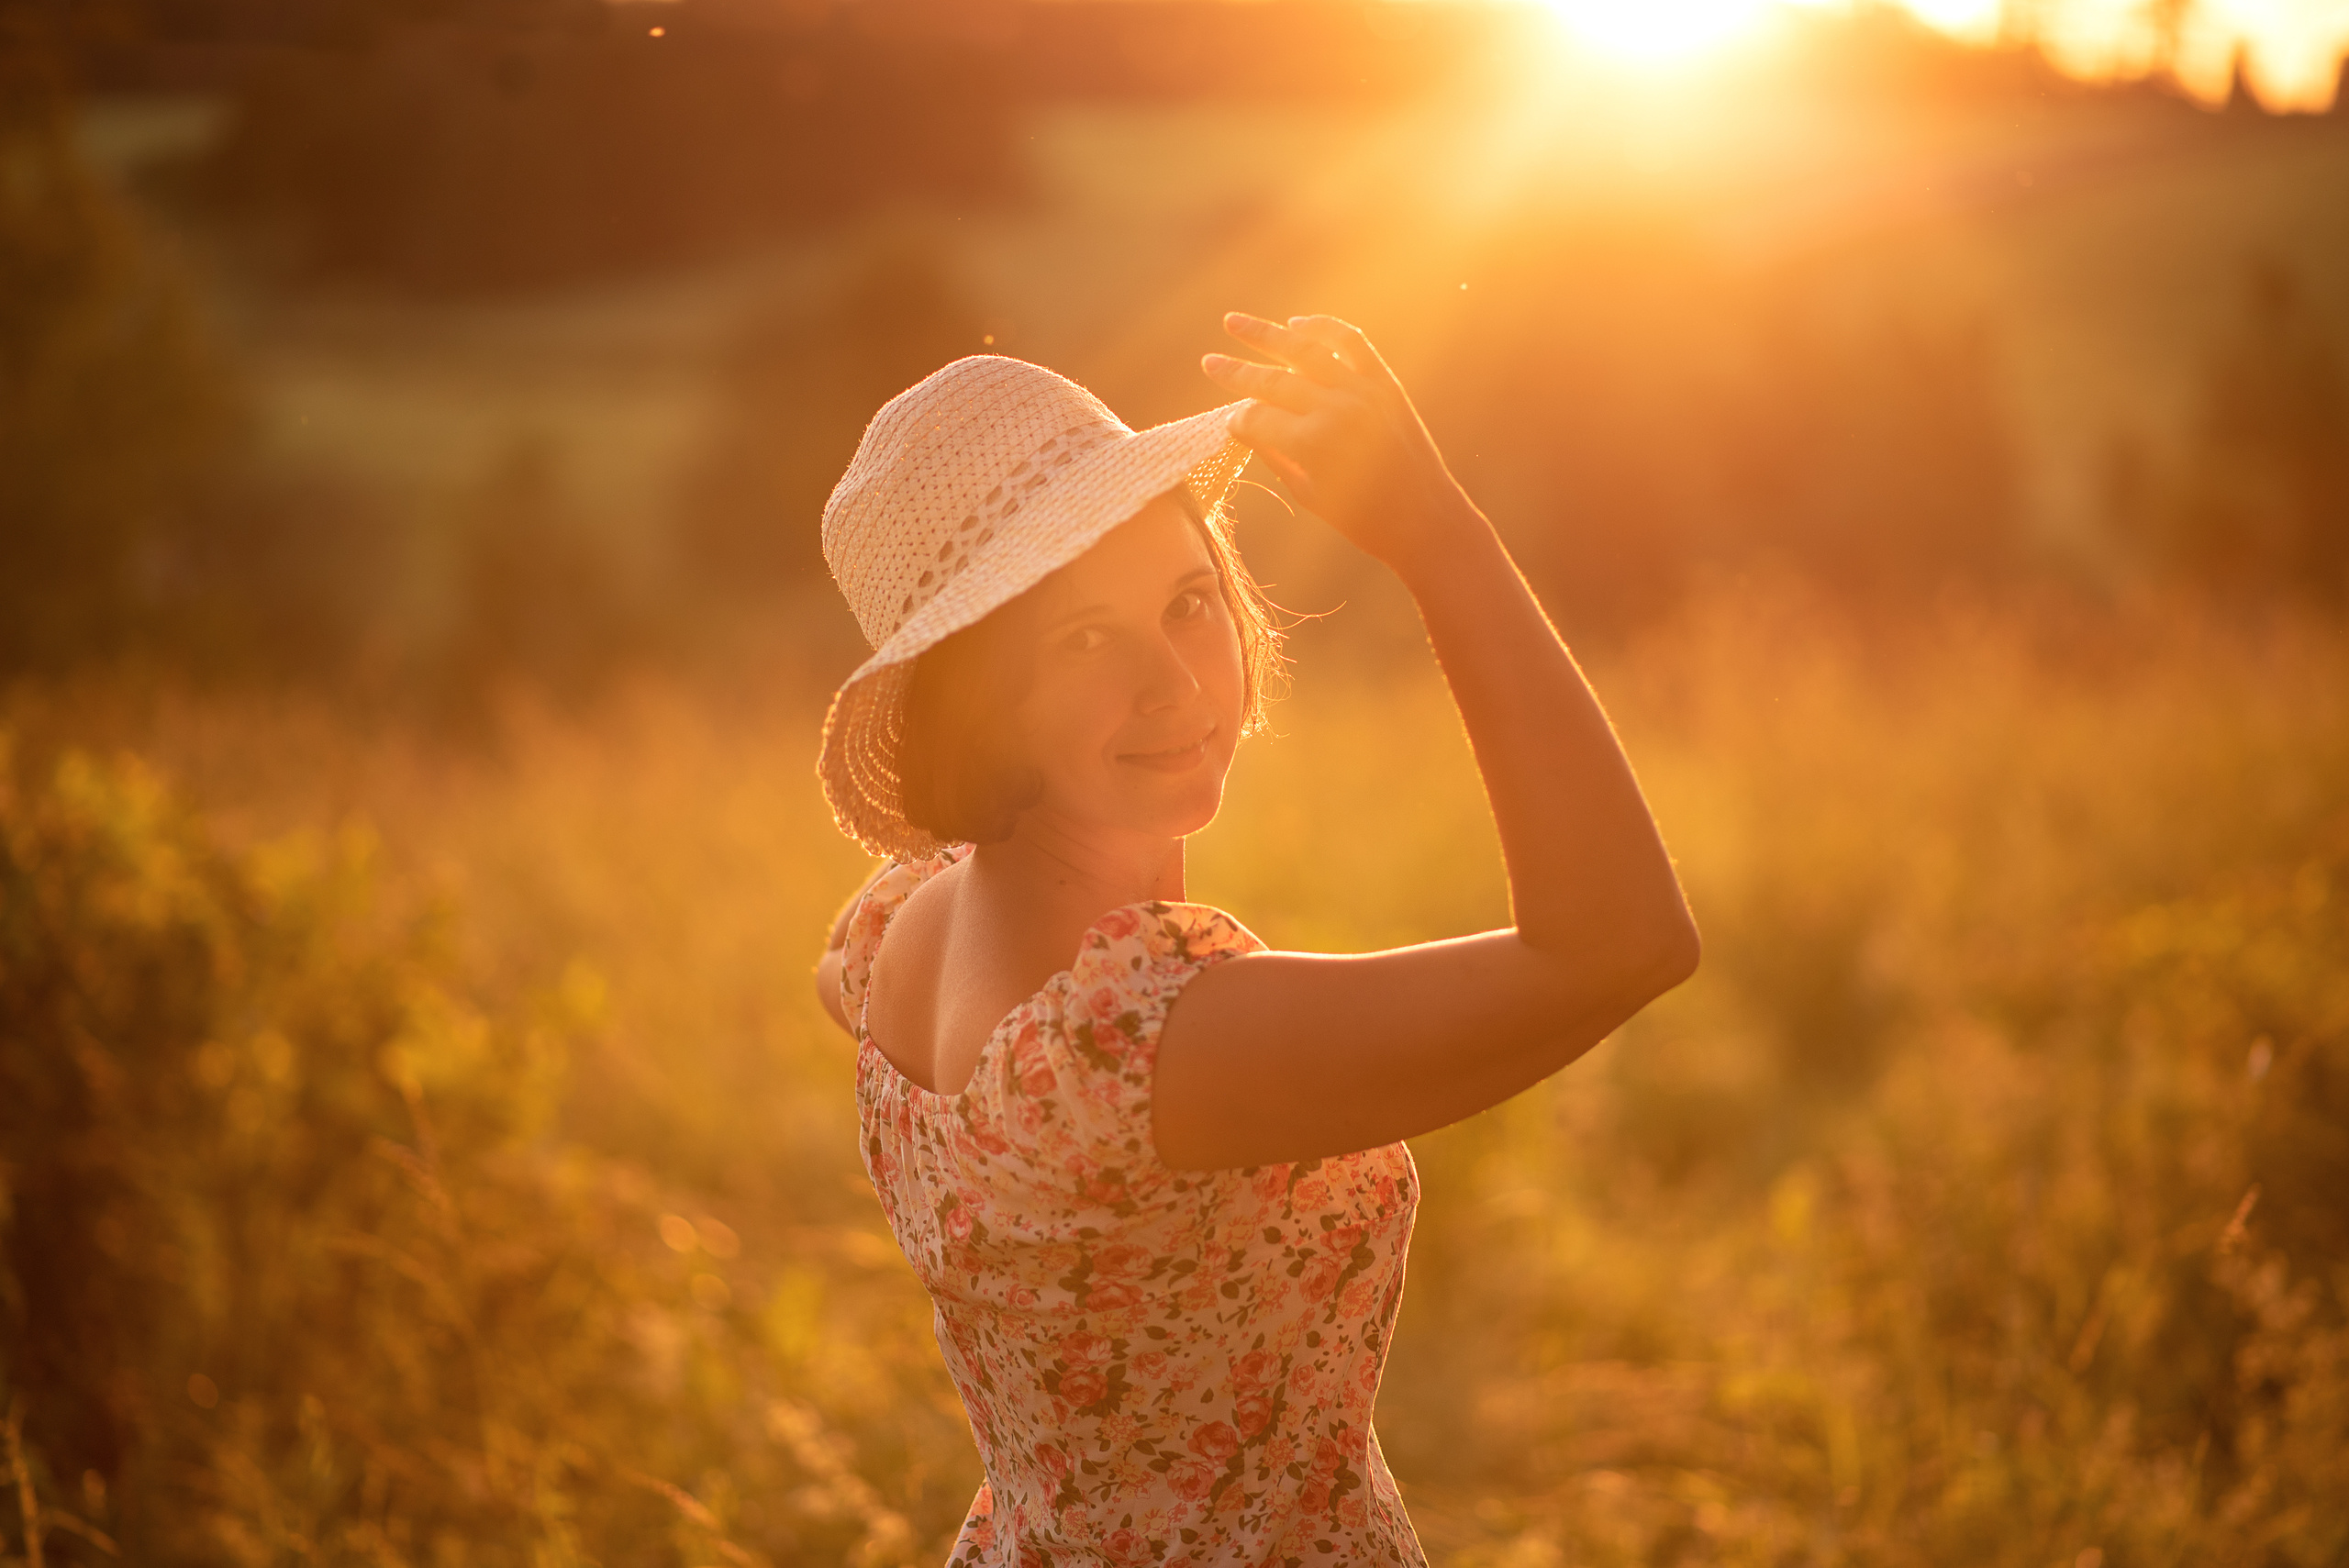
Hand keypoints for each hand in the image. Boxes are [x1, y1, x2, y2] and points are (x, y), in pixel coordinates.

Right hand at [1202, 313, 1472, 572]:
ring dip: (1265, 334)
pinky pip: (1351, 343)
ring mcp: (1363, 392)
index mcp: (1312, 445)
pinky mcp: (1386, 384)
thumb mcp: (1309, 495)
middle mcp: (1336, 411)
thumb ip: (1275, 455)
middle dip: (1236, 373)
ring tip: (1233, 322)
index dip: (1238, 421)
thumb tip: (1245, 426)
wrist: (1425, 519)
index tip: (1229, 423)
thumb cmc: (1363, 520)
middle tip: (1208, 362)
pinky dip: (1323, 328)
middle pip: (1272, 382)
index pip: (1257, 419)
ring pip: (1305, 350)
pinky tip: (1296, 325)